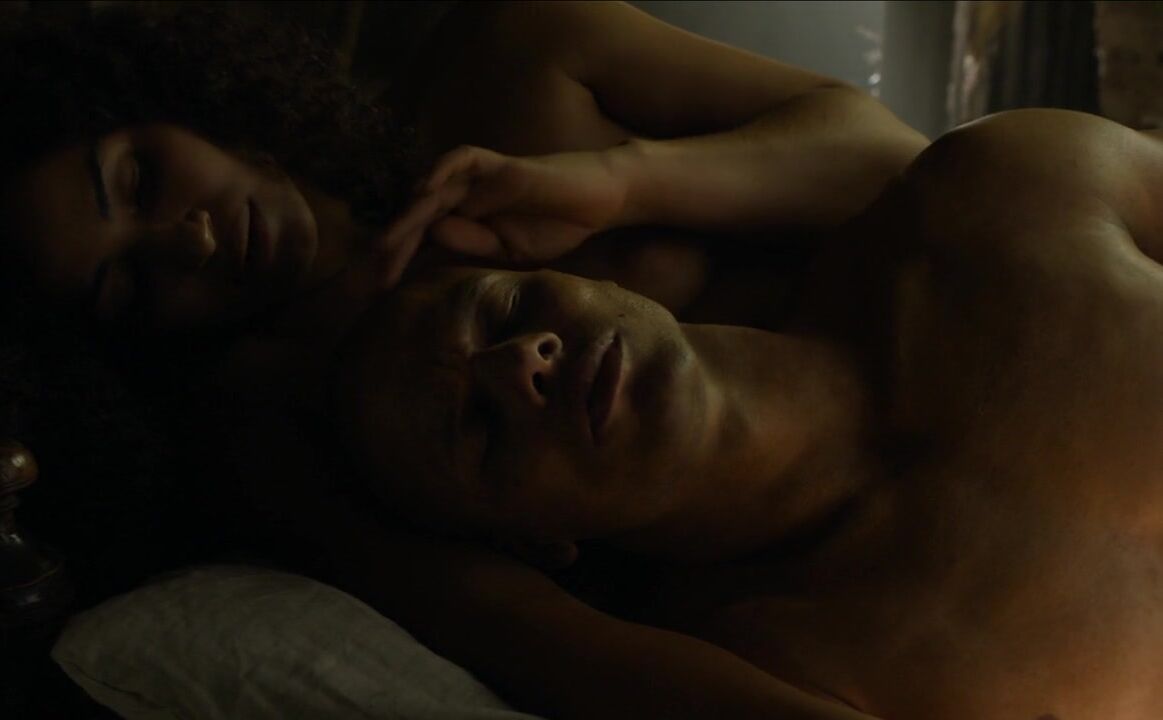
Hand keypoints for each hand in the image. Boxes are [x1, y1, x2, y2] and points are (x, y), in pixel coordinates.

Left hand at [376, 145, 627, 286]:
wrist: (600, 200)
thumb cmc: (557, 225)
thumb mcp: (511, 251)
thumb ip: (474, 245)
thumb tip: (434, 237)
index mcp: (466, 219)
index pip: (422, 237)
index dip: (400, 260)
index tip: (381, 289)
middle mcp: (466, 196)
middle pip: (419, 215)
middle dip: (395, 244)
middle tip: (373, 275)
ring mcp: (481, 179)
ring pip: (433, 191)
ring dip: (408, 216)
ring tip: (386, 245)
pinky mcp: (500, 165)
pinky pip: (464, 160)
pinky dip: (442, 170)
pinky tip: (425, 188)